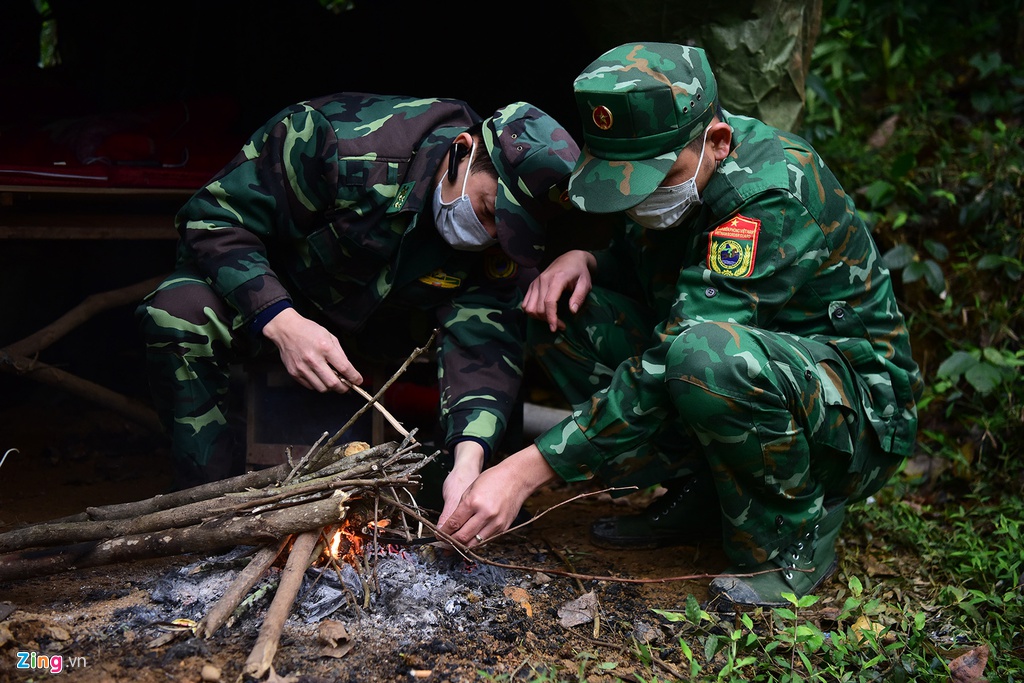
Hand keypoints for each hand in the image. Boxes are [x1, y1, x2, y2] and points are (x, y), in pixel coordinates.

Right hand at [261, 308, 362, 391]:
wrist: (286, 330)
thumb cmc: (308, 331)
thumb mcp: (329, 336)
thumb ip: (340, 353)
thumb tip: (349, 370)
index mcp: (325, 347)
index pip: (344, 368)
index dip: (354, 377)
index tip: (358, 381)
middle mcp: (313, 359)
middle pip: (333, 383)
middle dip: (344, 388)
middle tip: (347, 386)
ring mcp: (302, 368)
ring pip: (322, 388)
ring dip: (331, 387)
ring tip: (333, 381)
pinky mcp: (294, 373)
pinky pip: (311, 386)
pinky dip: (318, 385)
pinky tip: (320, 377)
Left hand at [438, 445, 557, 547]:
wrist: (517, 478)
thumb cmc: (493, 479)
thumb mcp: (470, 488)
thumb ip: (460, 508)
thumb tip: (449, 525)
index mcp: (473, 502)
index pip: (454, 523)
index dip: (443, 533)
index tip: (438, 536)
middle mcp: (485, 514)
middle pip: (462, 537)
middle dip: (450, 543)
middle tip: (444, 544)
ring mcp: (496, 522)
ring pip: (475, 543)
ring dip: (463, 546)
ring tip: (455, 545)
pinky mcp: (504, 527)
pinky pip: (486, 540)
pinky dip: (476, 541)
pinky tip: (470, 540)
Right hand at [522, 250, 595, 332]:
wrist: (571, 258)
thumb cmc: (580, 272)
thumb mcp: (585, 284)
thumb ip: (579, 297)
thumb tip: (572, 311)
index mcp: (557, 279)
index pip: (549, 302)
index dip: (551, 317)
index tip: (555, 328)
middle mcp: (542, 280)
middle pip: (538, 307)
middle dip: (548, 320)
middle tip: (561, 325)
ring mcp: (535, 282)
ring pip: (529, 307)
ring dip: (538, 317)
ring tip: (551, 319)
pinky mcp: (532, 285)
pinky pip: (525, 303)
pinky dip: (532, 311)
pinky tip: (543, 313)